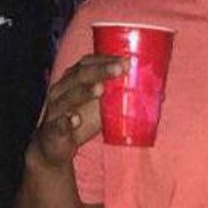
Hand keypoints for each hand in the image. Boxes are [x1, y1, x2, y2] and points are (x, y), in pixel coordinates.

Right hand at [28, 55, 128, 169]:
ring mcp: (54, 110)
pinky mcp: (51, 131)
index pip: (88, 62)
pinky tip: (75, 119)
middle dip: (100, 70)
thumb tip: (156, 91)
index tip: (127, 60)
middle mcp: (61, 90)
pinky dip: (66, 122)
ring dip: (84, 92)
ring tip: (100, 89)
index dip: (106, 59)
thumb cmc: (82, 117)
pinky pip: (56, 125)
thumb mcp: (103, 104)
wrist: (55, 147)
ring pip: (67, 97)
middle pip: (79, 75)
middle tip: (120, 69)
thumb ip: (122, 94)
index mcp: (74, 79)